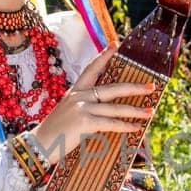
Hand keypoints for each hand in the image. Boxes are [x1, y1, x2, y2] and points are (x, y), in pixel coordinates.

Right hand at [32, 46, 155, 160]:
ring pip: (115, 107)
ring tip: (150, 111)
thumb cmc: (54, 132)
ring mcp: (81, 108)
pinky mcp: (84, 122)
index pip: (91, 69)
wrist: (39, 145)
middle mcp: (79, 96)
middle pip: (112, 88)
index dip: (104, 56)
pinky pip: (110, 123)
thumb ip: (83, 107)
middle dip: (134, 87)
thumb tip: (105, 110)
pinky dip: (125, 126)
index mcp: (74, 91)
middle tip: (151, 86)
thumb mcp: (67, 113)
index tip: (116, 44)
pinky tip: (135, 128)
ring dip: (135, 110)